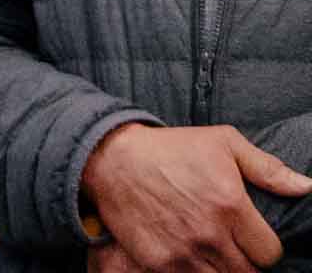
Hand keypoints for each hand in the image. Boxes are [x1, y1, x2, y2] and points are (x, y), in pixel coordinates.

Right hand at [82, 122, 311, 271]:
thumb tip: (305, 186)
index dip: (266, 250)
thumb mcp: (222, 143)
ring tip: (215, 256)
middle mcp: (209, 233)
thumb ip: (267, 168)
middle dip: (246, 264)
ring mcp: (182, 251)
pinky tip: (192, 260)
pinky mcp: (157, 261)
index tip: (254, 241)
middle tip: (235, 250)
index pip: (270, 254)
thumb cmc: (170, 149)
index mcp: (230, 205)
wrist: (110, 158)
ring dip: (222, 271)